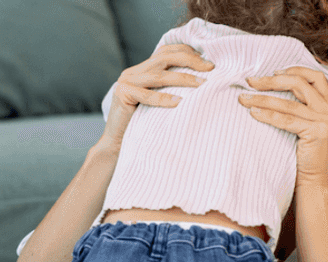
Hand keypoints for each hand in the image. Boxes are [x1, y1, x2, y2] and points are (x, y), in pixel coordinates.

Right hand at [99, 44, 213, 152]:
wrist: (117, 144)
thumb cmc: (143, 125)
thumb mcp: (160, 103)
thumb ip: (172, 89)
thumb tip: (204, 83)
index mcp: (143, 69)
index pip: (166, 50)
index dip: (188, 52)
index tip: (209, 62)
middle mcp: (134, 71)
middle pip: (165, 57)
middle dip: (190, 60)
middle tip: (210, 68)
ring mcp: (126, 81)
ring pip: (159, 75)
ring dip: (183, 78)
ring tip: (202, 85)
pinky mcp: (121, 94)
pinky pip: (147, 95)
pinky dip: (164, 99)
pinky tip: (179, 103)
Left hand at [239, 66, 327, 190]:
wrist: (312, 183)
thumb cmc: (301, 157)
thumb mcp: (302, 128)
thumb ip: (296, 110)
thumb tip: (268, 92)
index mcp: (327, 106)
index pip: (315, 76)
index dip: (295, 69)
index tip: (273, 71)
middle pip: (300, 83)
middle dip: (272, 80)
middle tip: (250, 82)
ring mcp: (324, 121)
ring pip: (289, 102)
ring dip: (262, 98)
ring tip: (243, 98)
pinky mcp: (317, 133)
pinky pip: (286, 119)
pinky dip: (267, 114)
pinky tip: (253, 113)